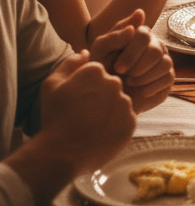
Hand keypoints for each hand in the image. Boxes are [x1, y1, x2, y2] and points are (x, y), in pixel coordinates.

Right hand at [37, 53, 136, 176]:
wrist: (61, 153)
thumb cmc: (54, 118)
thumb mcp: (51, 85)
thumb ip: (70, 64)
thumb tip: (85, 51)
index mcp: (95, 72)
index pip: (98, 74)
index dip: (86, 89)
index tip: (77, 101)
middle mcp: (114, 83)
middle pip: (111, 87)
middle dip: (100, 99)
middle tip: (84, 115)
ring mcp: (125, 102)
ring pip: (120, 104)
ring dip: (109, 112)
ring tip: (91, 126)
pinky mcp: (132, 121)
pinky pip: (126, 120)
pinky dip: (115, 127)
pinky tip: (100, 135)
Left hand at [88, 9, 174, 112]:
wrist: (108, 94)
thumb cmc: (103, 68)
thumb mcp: (100, 52)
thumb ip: (113, 37)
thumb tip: (132, 28)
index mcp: (140, 33)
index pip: (144, 34)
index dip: (131, 53)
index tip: (118, 67)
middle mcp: (155, 44)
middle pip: (156, 51)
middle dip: (137, 67)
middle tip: (124, 76)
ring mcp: (164, 59)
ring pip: (165, 63)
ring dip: (144, 77)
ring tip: (131, 81)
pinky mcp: (168, 76)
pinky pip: (169, 78)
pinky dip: (151, 86)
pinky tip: (140, 89)